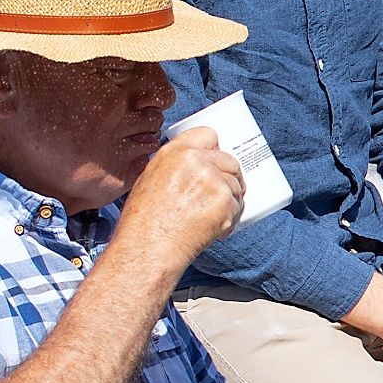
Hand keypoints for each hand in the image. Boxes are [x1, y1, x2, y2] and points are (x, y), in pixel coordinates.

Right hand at [115, 129, 244, 267]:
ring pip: (236, 185)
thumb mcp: (150, 179)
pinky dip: (231, 218)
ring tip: (212, 216)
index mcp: (175, 152)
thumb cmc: (143, 221)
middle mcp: (196, 161)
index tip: (216, 160)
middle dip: (229, 176)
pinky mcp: (225, 202)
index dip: (215, 148)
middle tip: (221, 194)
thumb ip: (176, 166)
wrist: (148, 247)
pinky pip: (238, 206)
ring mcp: (213, 181)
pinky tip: (214, 228)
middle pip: (230, 160)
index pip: (208, 135)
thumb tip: (198, 166)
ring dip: (230, 200)